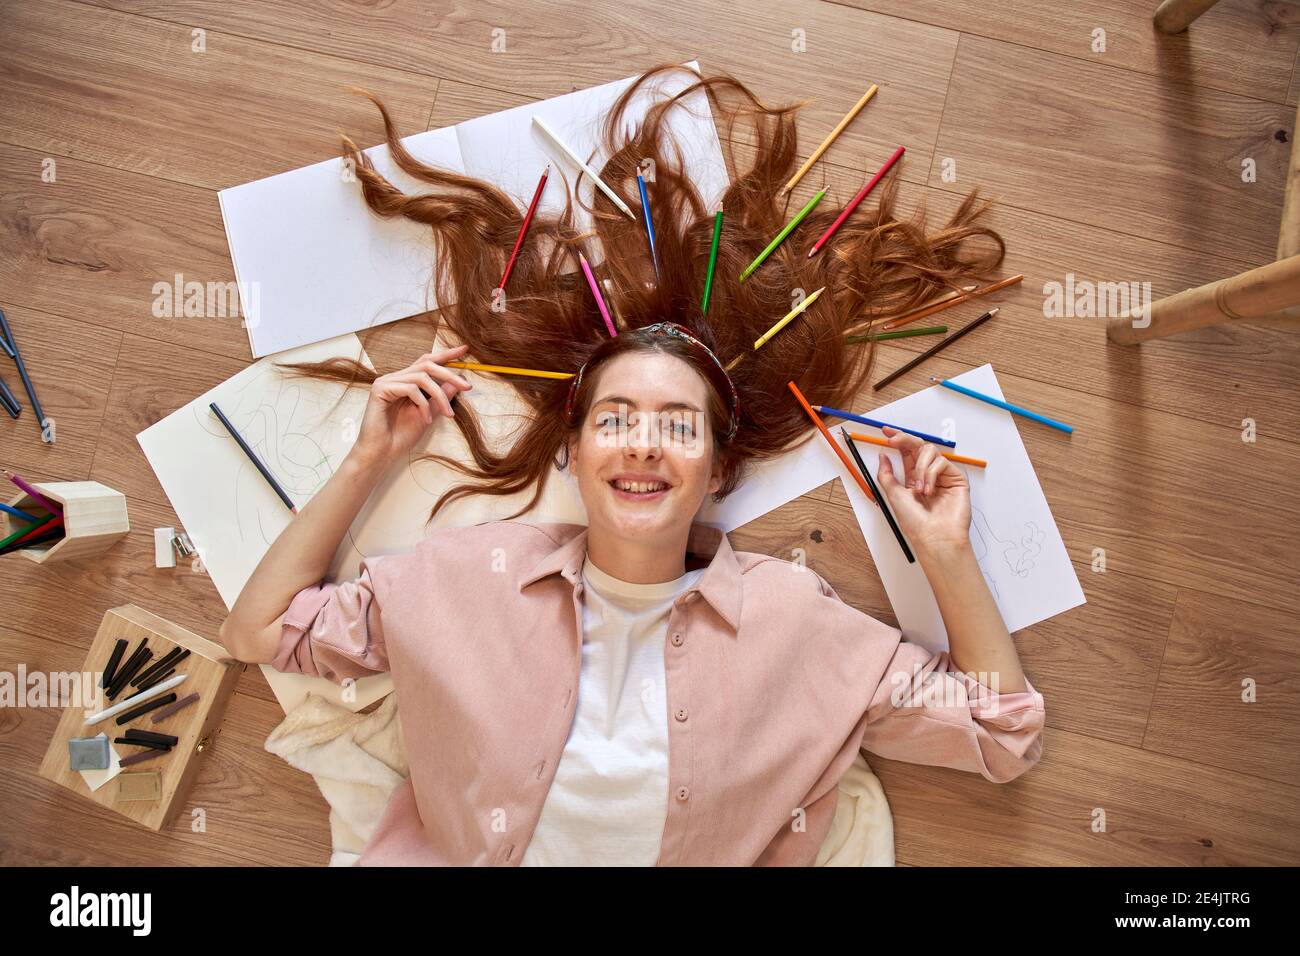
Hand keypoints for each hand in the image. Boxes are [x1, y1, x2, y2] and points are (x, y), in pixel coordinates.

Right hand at [349, 344, 473, 466]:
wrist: (382, 453)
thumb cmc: (402, 435)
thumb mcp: (430, 413)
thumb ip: (442, 395)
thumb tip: (460, 379)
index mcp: (406, 381)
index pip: (427, 361)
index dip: (446, 354)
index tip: (465, 349)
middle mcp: (395, 377)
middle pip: (427, 364)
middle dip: (450, 374)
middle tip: (467, 387)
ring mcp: (386, 382)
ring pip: (422, 377)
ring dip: (440, 396)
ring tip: (448, 414)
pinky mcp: (380, 389)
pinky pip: (411, 389)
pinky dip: (423, 405)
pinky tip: (425, 420)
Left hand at [874, 426, 970, 556]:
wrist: (935, 538)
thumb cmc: (916, 523)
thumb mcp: (893, 495)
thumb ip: (887, 475)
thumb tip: (883, 456)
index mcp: (913, 479)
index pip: (905, 453)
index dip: (897, 440)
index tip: (885, 432)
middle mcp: (927, 475)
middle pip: (918, 447)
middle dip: (904, 440)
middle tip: (893, 440)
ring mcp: (942, 476)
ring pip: (929, 451)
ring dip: (920, 468)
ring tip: (919, 489)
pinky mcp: (956, 478)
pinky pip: (942, 462)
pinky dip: (932, 474)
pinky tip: (930, 490)